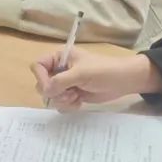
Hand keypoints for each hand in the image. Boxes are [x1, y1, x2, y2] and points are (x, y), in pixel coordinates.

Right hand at [31, 50, 161, 110]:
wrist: (123, 81)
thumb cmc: (103, 71)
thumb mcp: (81, 73)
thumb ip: (60, 81)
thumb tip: (45, 91)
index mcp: (60, 56)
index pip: (38, 66)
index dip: (41, 78)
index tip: (50, 88)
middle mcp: (60, 69)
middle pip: (42, 83)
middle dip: (54, 92)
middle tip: (68, 93)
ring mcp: (66, 83)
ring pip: (51, 96)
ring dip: (62, 100)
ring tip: (76, 96)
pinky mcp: (72, 94)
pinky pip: (60, 103)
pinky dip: (68, 105)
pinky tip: (79, 102)